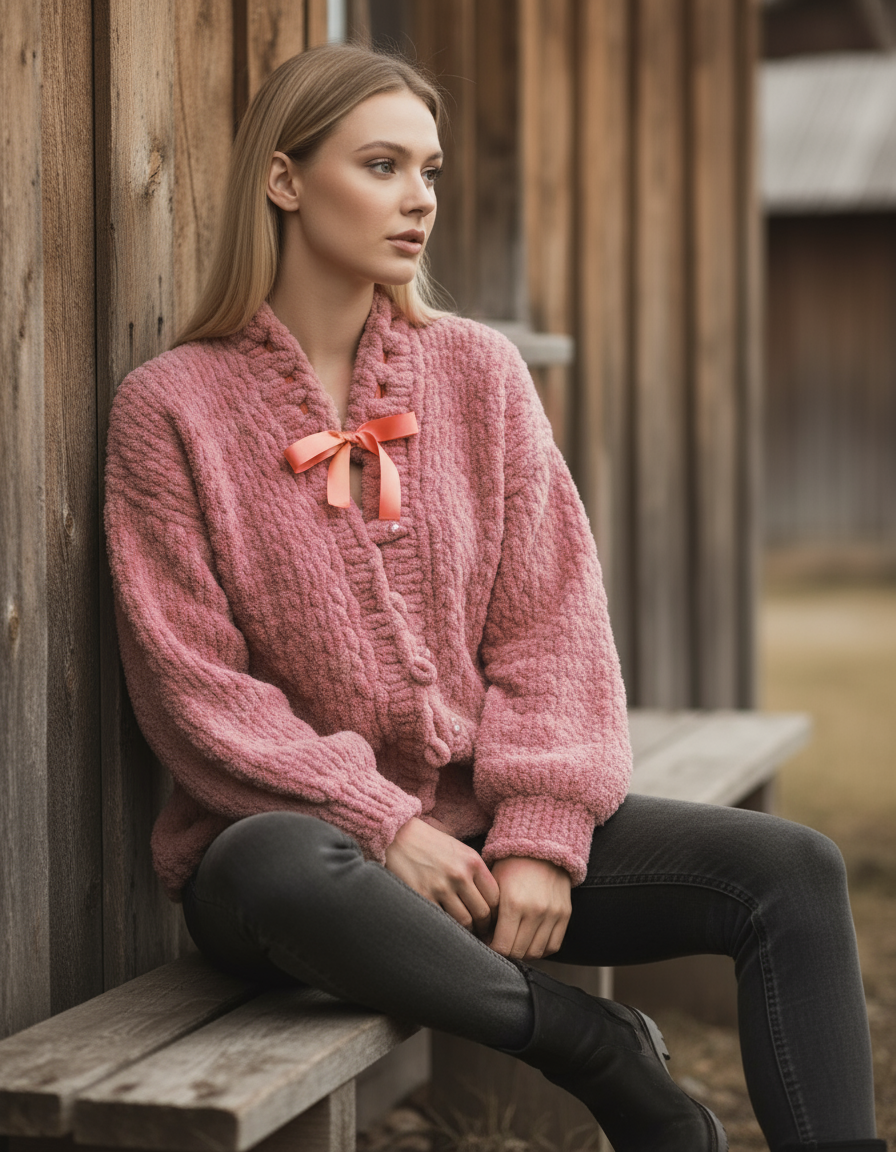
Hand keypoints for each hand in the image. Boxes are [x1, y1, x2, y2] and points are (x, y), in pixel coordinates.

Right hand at [385, 817, 499, 936]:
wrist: (399, 836)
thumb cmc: (431, 843)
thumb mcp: (459, 849)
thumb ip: (474, 870)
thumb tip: (490, 899)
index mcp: (472, 861)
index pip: (495, 897)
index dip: (495, 913)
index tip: (491, 920)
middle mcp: (460, 874)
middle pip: (482, 912)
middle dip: (483, 927)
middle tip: (480, 933)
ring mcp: (441, 886)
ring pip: (464, 921)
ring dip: (466, 931)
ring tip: (464, 933)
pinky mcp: (423, 896)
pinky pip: (443, 921)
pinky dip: (447, 928)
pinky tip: (446, 928)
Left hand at [488, 857, 571, 960]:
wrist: (540, 848)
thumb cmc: (511, 867)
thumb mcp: (494, 886)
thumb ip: (489, 914)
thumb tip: (486, 940)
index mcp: (513, 903)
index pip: (502, 946)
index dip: (493, 950)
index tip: (489, 944)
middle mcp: (535, 911)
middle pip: (519, 952)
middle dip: (506, 953)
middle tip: (500, 946)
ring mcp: (552, 914)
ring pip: (536, 952)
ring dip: (524, 954)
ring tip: (515, 944)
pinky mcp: (565, 914)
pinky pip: (553, 945)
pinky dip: (541, 949)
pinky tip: (531, 942)